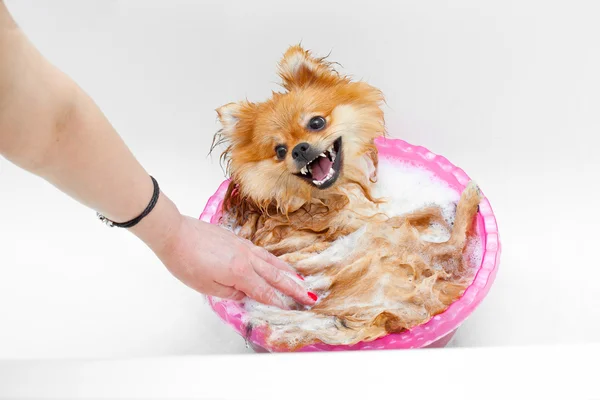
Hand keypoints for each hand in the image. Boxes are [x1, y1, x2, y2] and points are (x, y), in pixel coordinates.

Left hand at [153, 216, 315, 308]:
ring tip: (300, 280)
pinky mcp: (237, 239)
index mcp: (240, 272)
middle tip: (310, 297)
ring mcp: (243, 246)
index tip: (294, 310)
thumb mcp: (206, 286)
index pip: (265, 291)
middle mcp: (246, 258)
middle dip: (294, 288)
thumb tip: (246, 294)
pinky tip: (275, 263)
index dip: (280, 303)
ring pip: (271, 261)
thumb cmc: (185, 261)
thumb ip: (231, 293)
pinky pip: (262, 252)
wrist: (174, 233)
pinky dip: (274, 260)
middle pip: (275, 276)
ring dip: (288, 273)